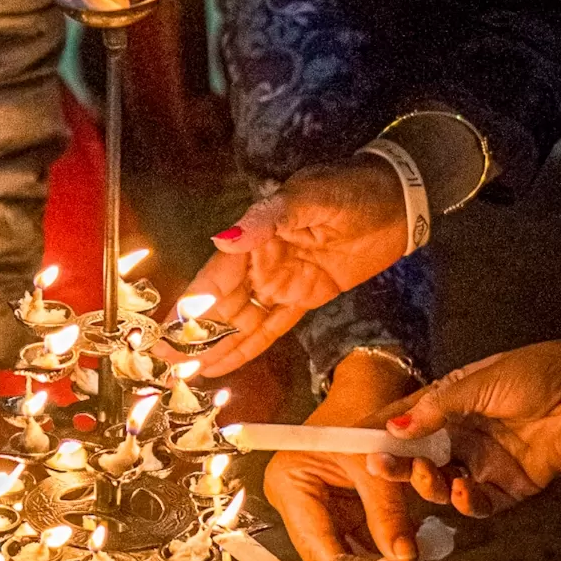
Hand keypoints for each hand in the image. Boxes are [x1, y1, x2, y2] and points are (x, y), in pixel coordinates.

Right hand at [177, 158, 406, 376]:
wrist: (398, 199)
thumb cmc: (352, 189)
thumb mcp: (310, 197)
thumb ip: (268, 219)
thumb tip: (225, 240)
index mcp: (257, 236)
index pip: (217, 277)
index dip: (191, 304)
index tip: (168, 329)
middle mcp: (261, 262)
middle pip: (220, 305)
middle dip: (191, 332)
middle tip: (161, 359)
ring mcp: (281, 282)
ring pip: (240, 322)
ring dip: (213, 346)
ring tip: (184, 371)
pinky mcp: (304, 298)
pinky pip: (270, 328)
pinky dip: (246, 347)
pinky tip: (221, 365)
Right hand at [264, 352, 418, 560]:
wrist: (374, 387)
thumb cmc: (366, 413)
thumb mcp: (376, 465)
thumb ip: (389, 512)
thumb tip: (406, 560)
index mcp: (289, 484)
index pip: (314, 541)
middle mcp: (296, 501)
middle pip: (324, 551)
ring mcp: (317, 507)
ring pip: (343, 549)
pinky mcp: (339, 509)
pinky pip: (357, 539)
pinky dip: (376, 551)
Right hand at [368, 325, 560, 517]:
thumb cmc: (536, 373)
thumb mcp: (479, 382)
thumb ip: (437, 410)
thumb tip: (393, 428)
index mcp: (449, 406)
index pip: (404, 422)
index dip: (378, 434)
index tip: (353, 445)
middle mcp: (460, 437)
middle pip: (418, 459)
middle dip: (398, 466)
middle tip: (381, 468)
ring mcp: (484, 463)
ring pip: (443, 484)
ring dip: (430, 485)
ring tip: (430, 476)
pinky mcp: (510, 486)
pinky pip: (479, 503)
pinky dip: (466, 502)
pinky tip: (461, 492)